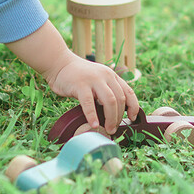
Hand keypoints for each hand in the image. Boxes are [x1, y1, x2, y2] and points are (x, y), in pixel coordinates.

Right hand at [6, 22, 139, 133]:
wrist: (59, 63)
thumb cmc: (78, 76)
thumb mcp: (97, 80)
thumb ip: (105, 92)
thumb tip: (114, 114)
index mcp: (111, 76)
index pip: (128, 92)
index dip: (134, 106)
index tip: (133, 118)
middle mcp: (105, 76)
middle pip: (120, 99)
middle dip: (119, 117)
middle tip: (113, 129)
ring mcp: (93, 79)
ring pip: (110, 101)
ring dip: (110, 118)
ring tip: (107, 129)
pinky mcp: (80, 85)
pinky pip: (89, 102)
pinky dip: (93, 115)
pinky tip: (93, 124)